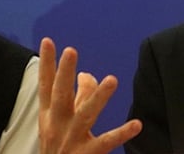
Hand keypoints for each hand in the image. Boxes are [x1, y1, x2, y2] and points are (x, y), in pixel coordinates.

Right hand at [39, 38, 141, 153]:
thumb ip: (76, 96)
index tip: (48, 40)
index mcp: (50, 115)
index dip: (47, 64)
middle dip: (65, 73)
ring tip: (112, 80)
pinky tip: (136, 124)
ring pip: (86, 114)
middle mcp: (58, 124)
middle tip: (71, 50)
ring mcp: (71, 139)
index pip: (46, 85)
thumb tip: (86, 73)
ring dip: (98, 96)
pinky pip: (106, 142)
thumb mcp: (60, 121)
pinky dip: (121, 133)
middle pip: (61, 95)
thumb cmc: (59, 147)